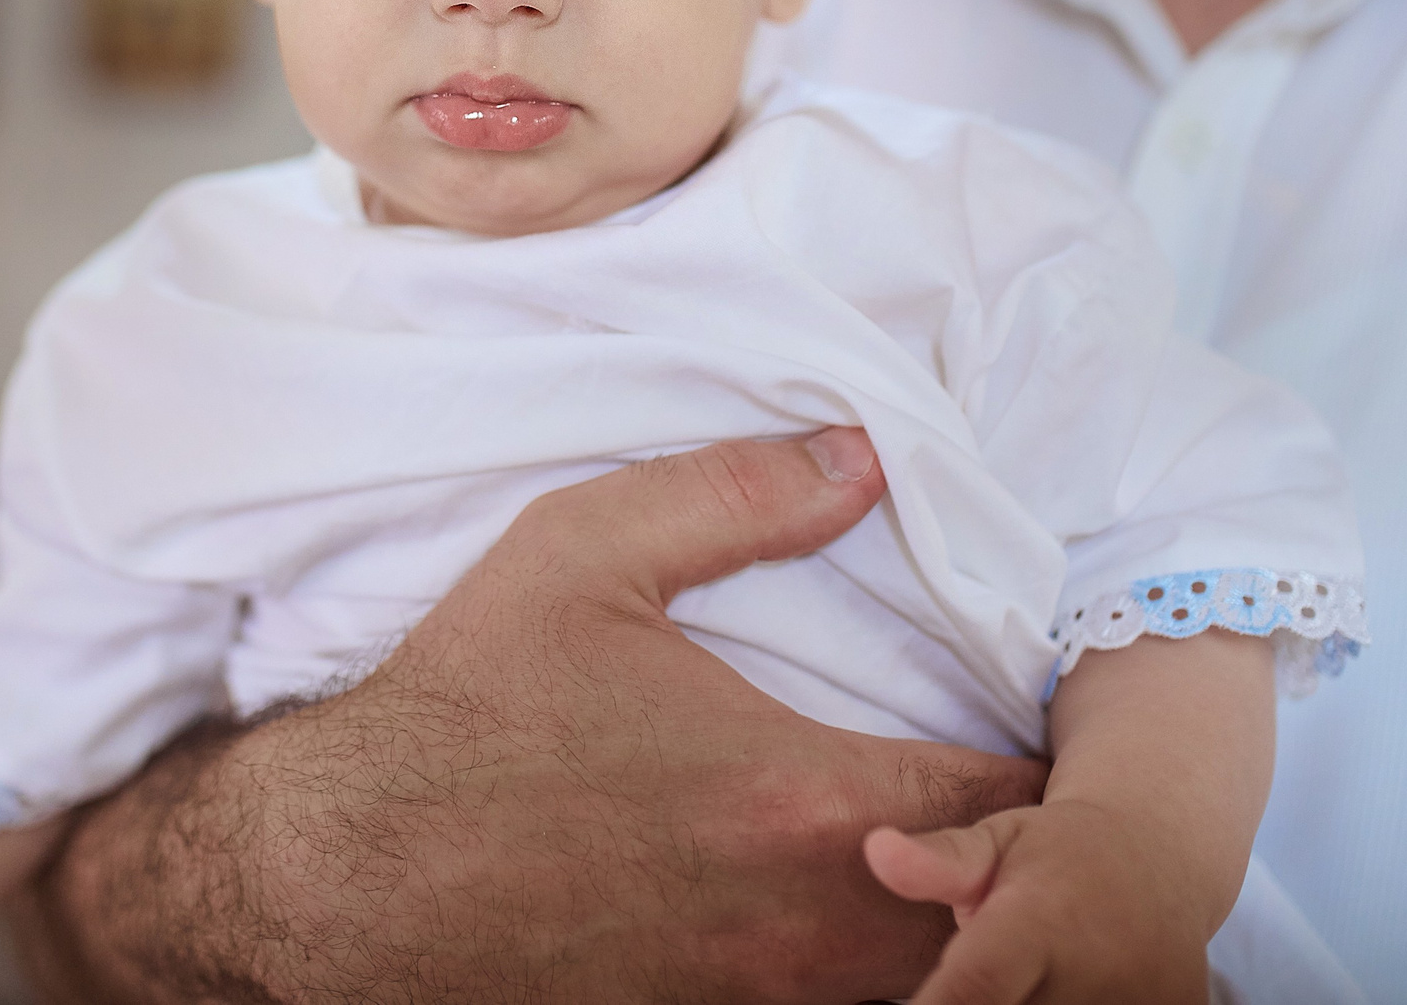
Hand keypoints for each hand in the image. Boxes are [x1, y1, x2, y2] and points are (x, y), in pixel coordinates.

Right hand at [37, 429, 1047, 1003]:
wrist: (346, 878)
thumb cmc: (465, 712)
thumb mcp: (577, 558)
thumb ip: (732, 496)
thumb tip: (865, 456)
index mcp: (796, 800)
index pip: (1009, 807)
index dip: (1057, 767)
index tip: (1059, 716)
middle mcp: (803, 921)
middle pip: (1001, 918)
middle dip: (1035, 855)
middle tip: (1038, 783)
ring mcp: (761, 993)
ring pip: (931, 976)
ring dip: (970, 913)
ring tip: (973, 843)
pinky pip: (843, 999)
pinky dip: (886, 955)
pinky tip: (867, 894)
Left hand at [864, 802, 1212, 1004]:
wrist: (1159, 858)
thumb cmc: (1056, 851)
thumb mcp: (997, 839)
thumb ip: (937, 859)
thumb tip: (874, 851)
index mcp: (1039, 923)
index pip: (977, 984)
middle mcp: (1095, 976)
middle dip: (977, 1004)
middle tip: (987, 967)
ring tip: (1029, 974)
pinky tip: (1058, 987)